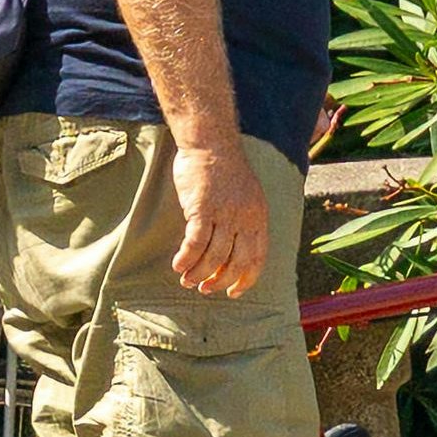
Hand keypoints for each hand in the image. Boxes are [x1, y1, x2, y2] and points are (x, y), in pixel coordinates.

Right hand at [169, 139, 268, 297]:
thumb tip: (233, 251)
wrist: (211, 144)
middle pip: (236, 262)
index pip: (257, 258)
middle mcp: (244, 218)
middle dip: (220, 281)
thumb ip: (244, 221)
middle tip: (205, 289)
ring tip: (187, 280)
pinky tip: (178, 266)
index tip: (233, 292)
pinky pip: (194, 243)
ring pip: (213, 256)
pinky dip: (186, 259)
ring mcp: (224, 214)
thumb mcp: (247, 196)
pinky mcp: (202, 209)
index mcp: (258, 217)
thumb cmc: (225, 170)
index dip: (245, 279)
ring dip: (199, 273)